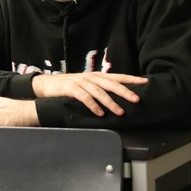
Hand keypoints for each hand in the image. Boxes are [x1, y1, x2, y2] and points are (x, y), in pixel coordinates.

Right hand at [32, 72, 147, 116]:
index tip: (145, 82)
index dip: (131, 79)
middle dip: (124, 91)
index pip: (117, 76)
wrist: (45, 85)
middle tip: (137, 99)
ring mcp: (80, 82)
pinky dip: (93, 105)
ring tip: (120, 112)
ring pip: (99, 91)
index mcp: (96, 76)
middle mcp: (90, 77)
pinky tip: (99, 113)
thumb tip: (117, 98)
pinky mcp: (70, 88)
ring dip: (110, 102)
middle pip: (110, 83)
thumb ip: (99, 88)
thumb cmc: (67, 87)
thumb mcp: (85, 85)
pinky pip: (84, 97)